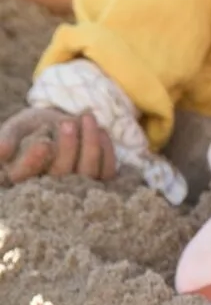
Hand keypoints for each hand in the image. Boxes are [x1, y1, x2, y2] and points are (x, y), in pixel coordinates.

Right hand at [0, 107, 117, 184]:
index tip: (43, 143)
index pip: (26, 174)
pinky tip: (102, 131)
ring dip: (90, 144)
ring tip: (87, 117)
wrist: (58, 124)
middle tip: (67, 122)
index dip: (35, 161)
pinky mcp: (98, 180)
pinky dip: (107, 150)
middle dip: (67, 147)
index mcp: (25, 177)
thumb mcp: (17, 128)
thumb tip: (1, 152)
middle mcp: (52, 187)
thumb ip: (8, 137)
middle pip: (61, 174)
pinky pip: (107, 171)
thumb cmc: (32, 126)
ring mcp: (77, 186)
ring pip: (87, 172)